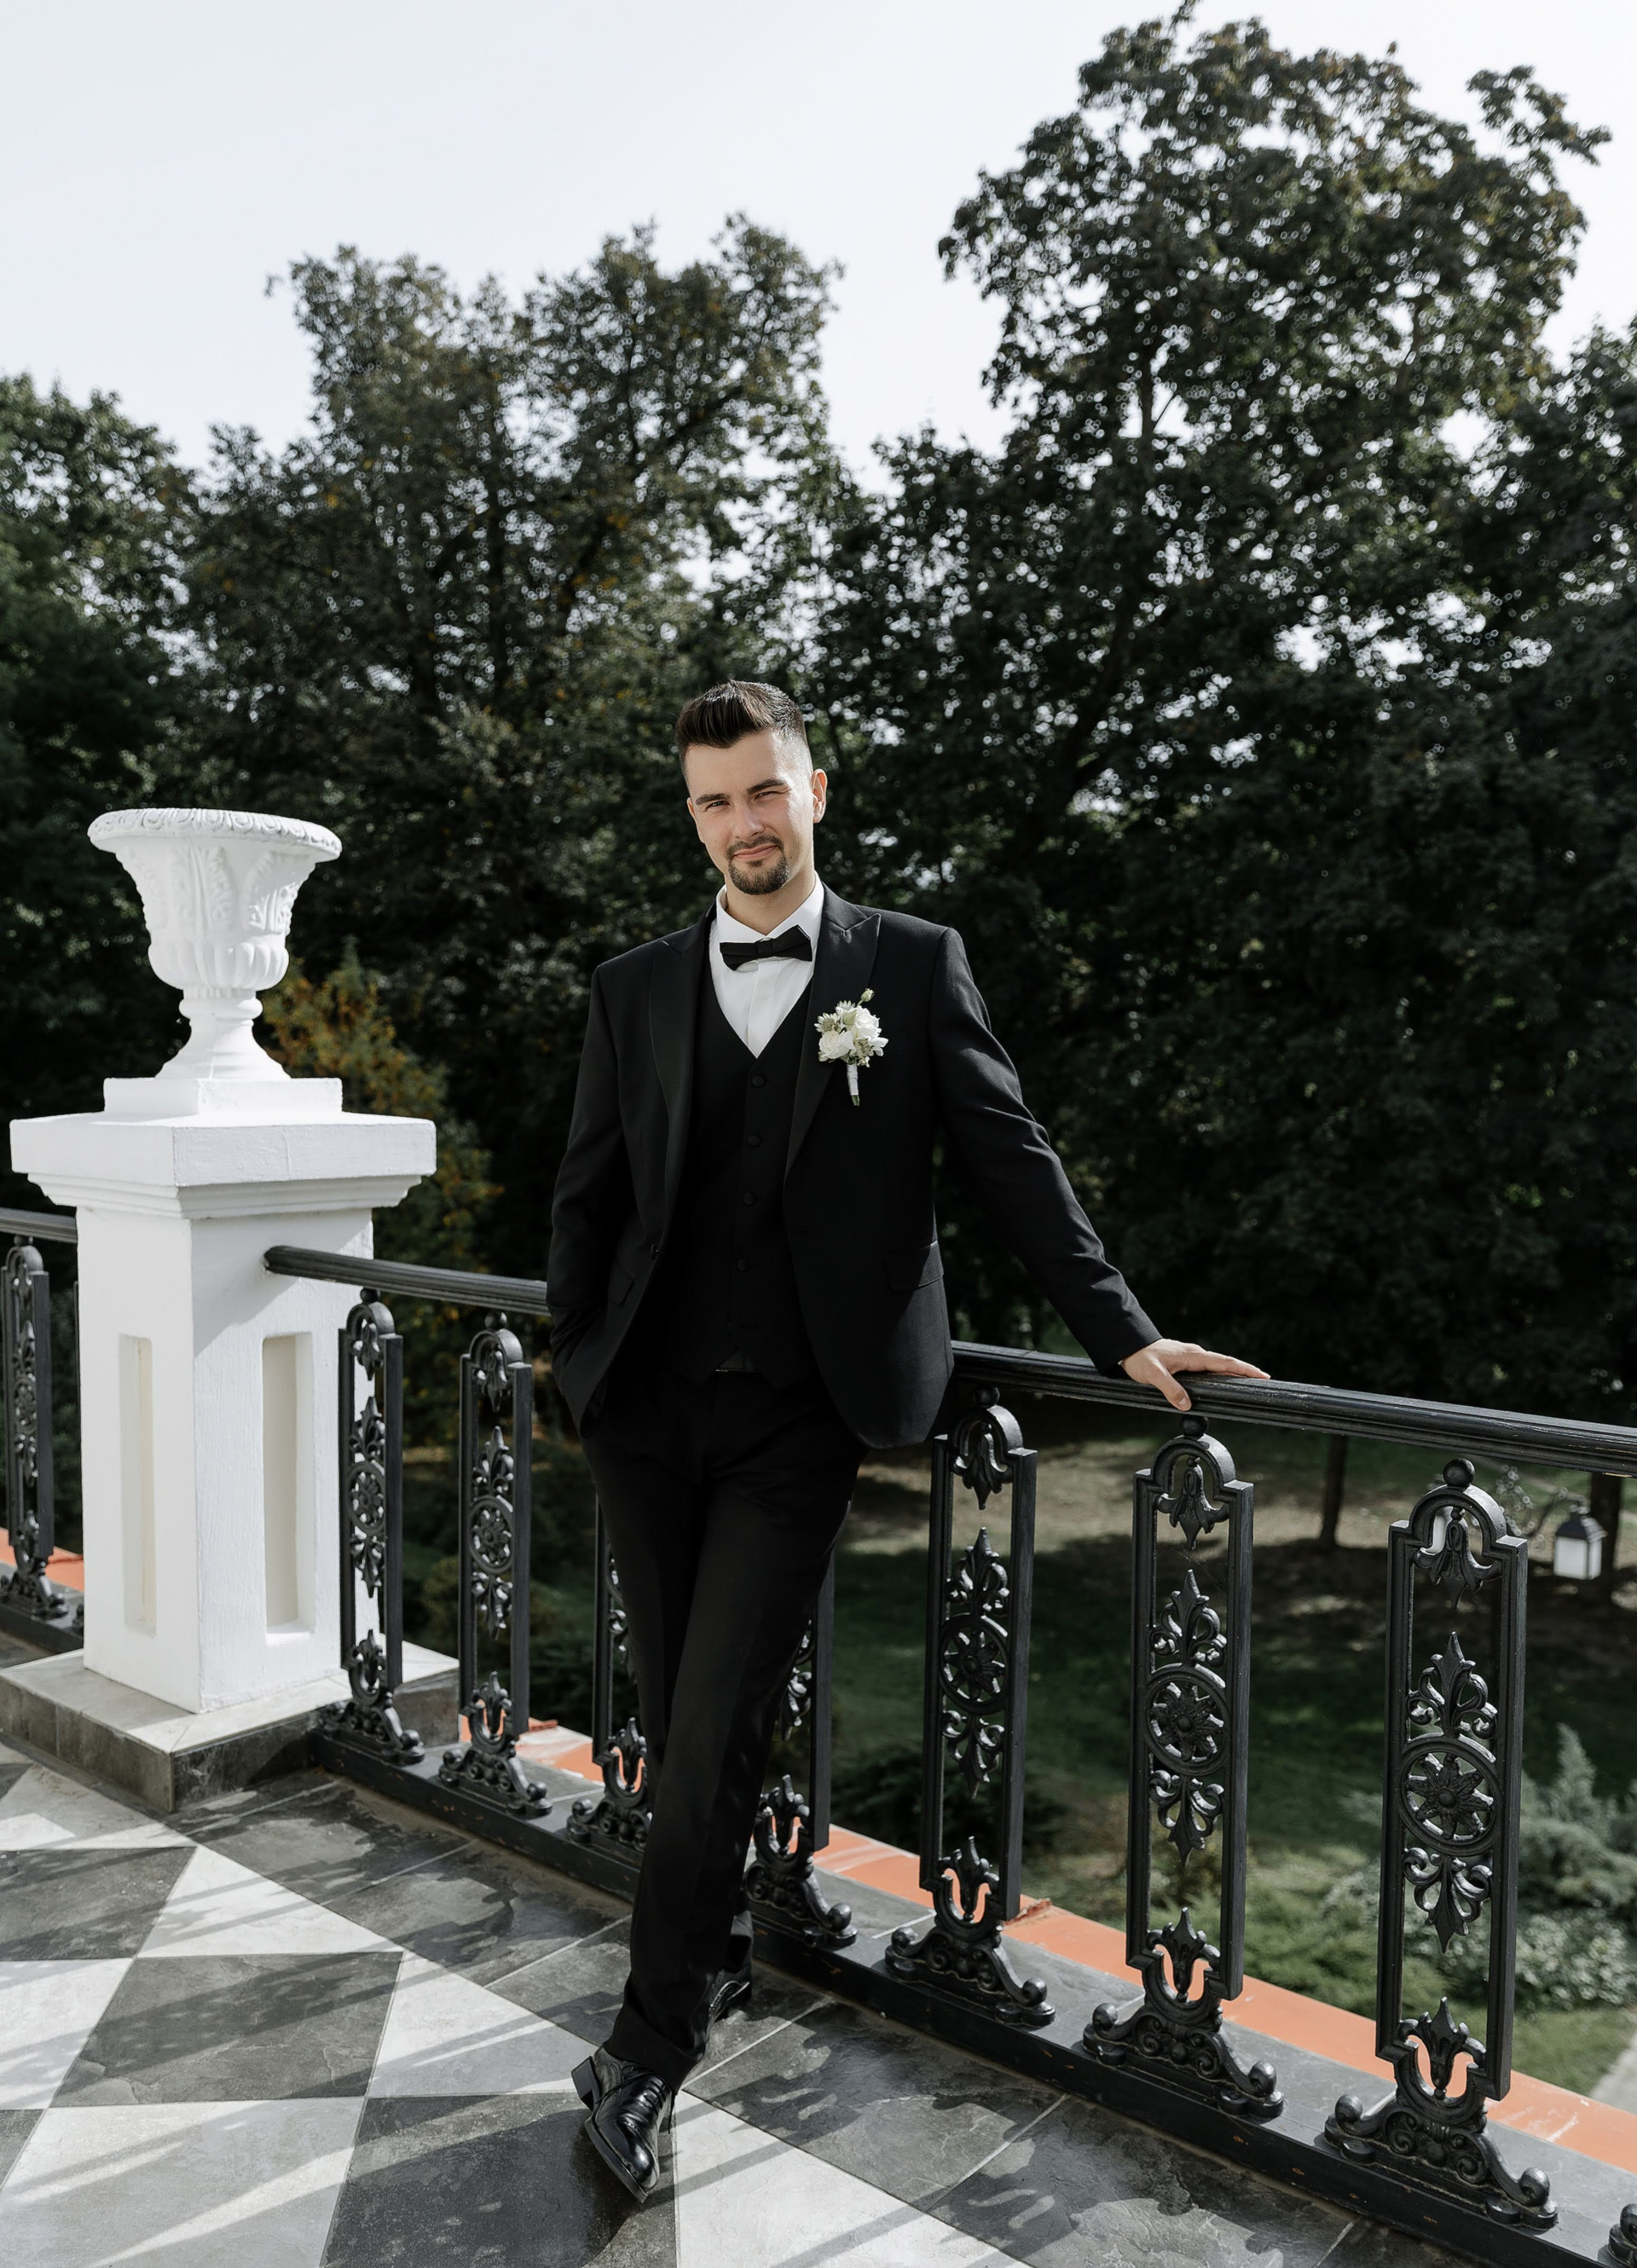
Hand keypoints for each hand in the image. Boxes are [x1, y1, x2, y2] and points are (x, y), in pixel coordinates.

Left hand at [1120, 1338, 1268, 1412]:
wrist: (1129, 1345)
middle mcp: (1195, 1354)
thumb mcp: (1153, 1375)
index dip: (1244, 1368)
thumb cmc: (1140, 1357)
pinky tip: (1221, 1379)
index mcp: (1193, 1356)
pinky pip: (1208, 1367)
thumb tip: (1186, 1404)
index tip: (1261, 1374)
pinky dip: (1220, 1372)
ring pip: (1217, 1364)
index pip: (1224, 1362)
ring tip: (1247, 1380)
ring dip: (1233, 1370)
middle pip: (1226, 1362)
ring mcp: (1191, 1356)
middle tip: (1263, 1379)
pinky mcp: (1185, 1360)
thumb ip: (1170, 1388)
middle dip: (1245, 1370)